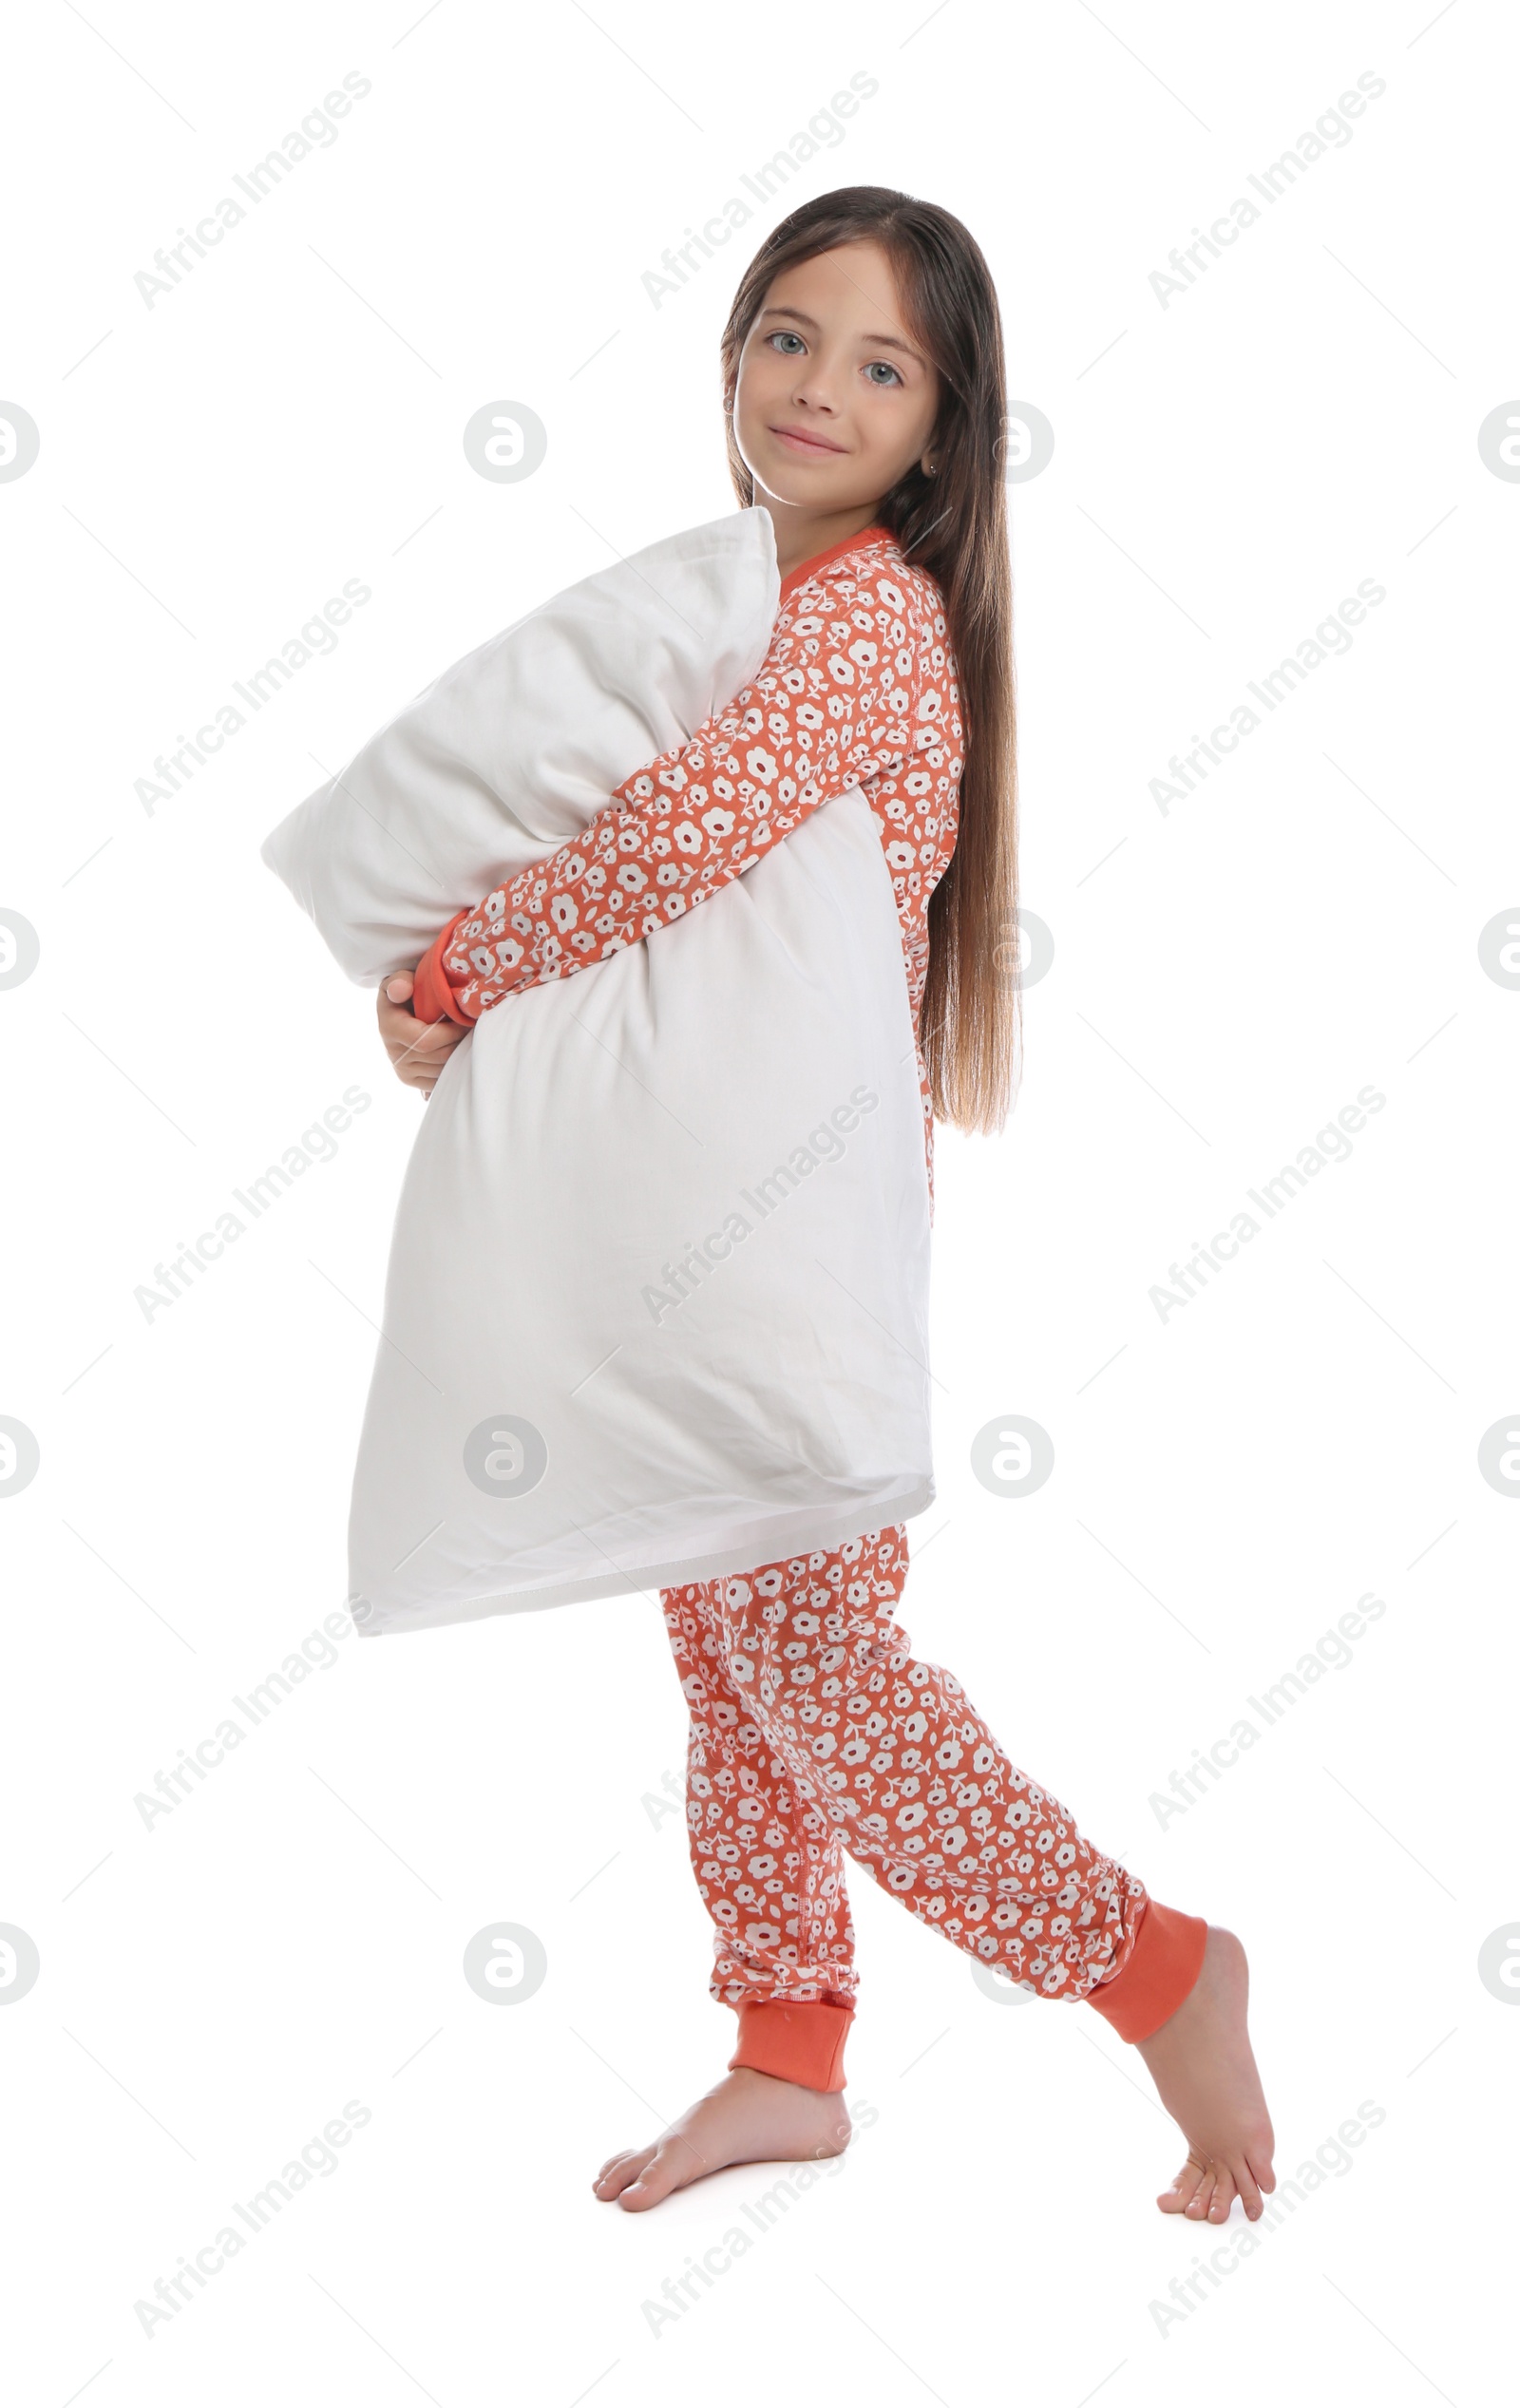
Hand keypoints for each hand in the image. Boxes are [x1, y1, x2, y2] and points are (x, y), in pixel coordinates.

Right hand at [377, 970, 468, 1095]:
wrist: (396, 1013)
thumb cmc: (406, 992)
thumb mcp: (399, 980)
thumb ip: (400, 981)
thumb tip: (402, 990)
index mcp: (390, 1030)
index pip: (427, 1041)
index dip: (452, 1033)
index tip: (466, 1019)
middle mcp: (395, 1055)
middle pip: (440, 1057)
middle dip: (461, 1043)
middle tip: (475, 1029)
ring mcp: (404, 1072)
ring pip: (443, 1070)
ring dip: (461, 1055)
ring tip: (468, 1038)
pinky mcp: (413, 1082)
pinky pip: (441, 1080)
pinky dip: (454, 1067)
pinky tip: (459, 1051)